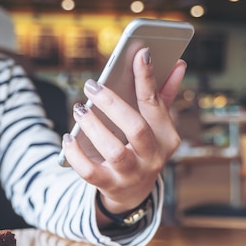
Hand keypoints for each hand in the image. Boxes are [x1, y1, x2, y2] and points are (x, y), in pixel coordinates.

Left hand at [61, 47, 185, 221]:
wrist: (133, 192)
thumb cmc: (143, 148)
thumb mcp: (156, 125)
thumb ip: (163, 95)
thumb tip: (177, 63)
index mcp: (167, 137)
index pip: (155, 104)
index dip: (147, 78)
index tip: (140, 53)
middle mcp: (152, 157)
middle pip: (135, 128)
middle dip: (112, 103)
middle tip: (92, 85)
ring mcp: (132, 174)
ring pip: (113, 151)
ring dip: (93, 126)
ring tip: (79, 108)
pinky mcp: (110, 186)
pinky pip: (89, 171)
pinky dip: (76, 154)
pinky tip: (68, 137)